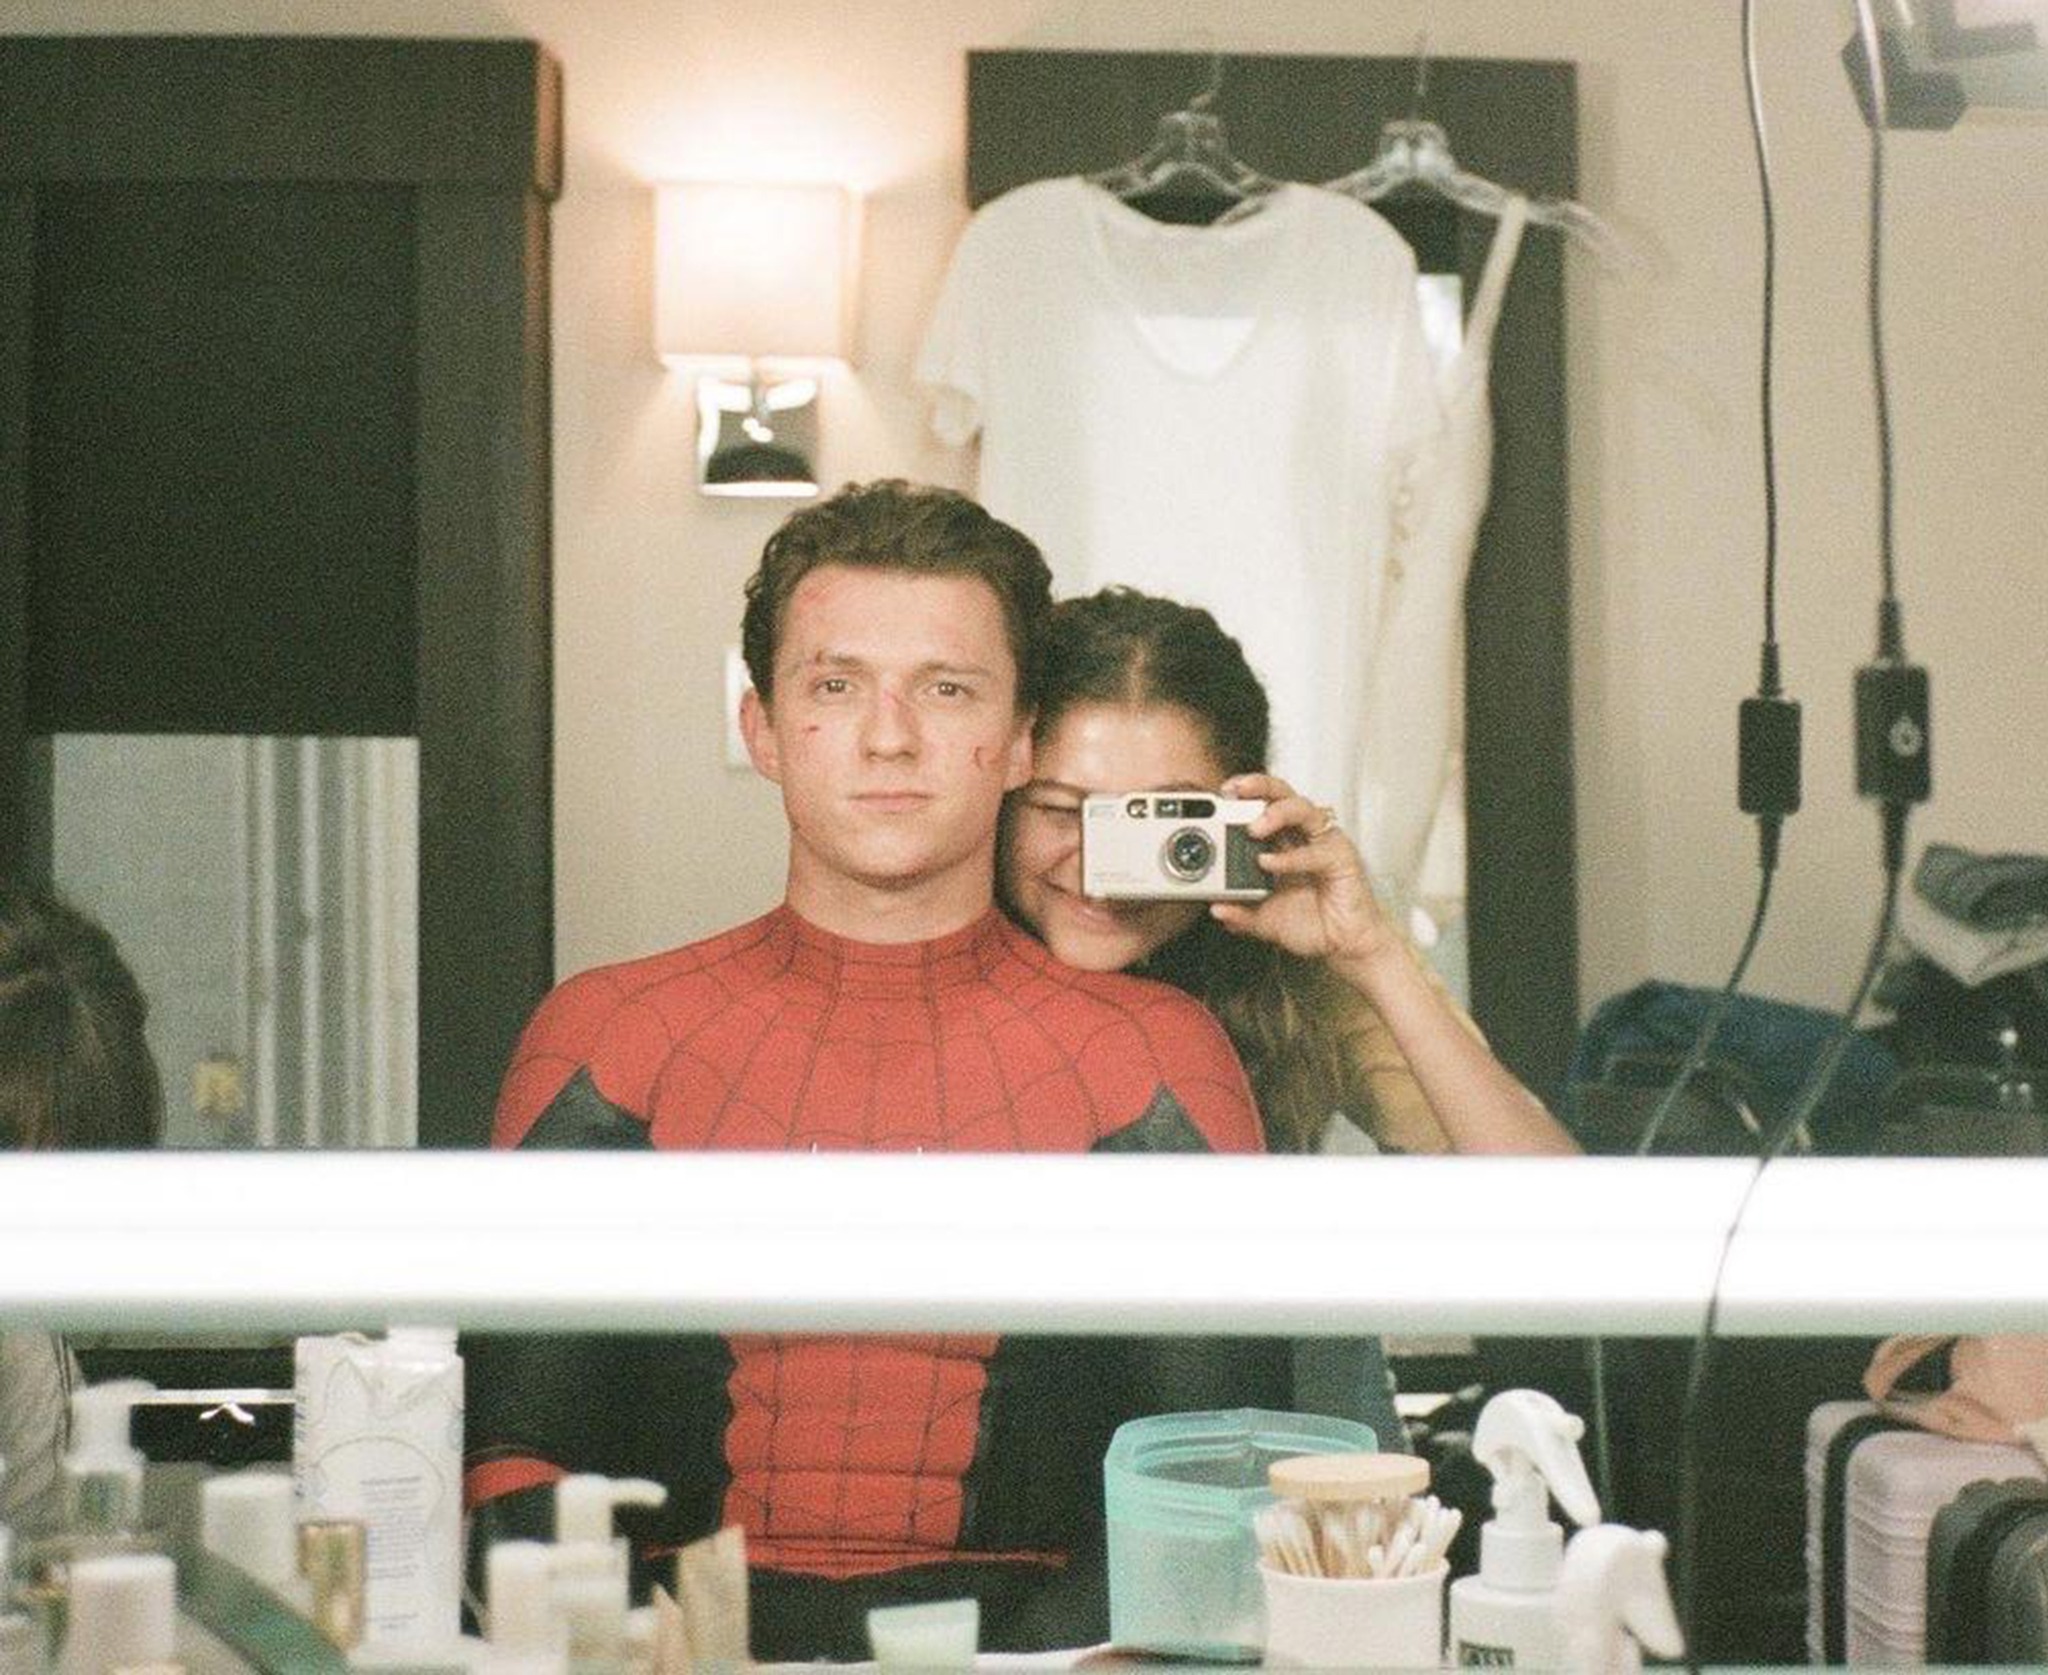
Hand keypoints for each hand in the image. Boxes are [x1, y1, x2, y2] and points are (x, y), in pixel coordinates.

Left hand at [1209, 773, 1398, 967]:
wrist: (1345, 947)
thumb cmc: (1313, 924)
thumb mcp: (1265, 921)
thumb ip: (1240, 914)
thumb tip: (1216, 909)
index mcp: (1283, 841)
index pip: (1262, 804)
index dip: (1242, 795)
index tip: (1218, 797)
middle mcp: (1304, 835)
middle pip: (1282, 793)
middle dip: (1257, 785)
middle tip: (1234, 792)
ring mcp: (1324, 843)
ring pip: (1302, 808)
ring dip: (1275, 813)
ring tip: (1253, 829)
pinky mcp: (1341, 858)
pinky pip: (1316, 851)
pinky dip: (1291, 857)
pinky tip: (1270, 863)